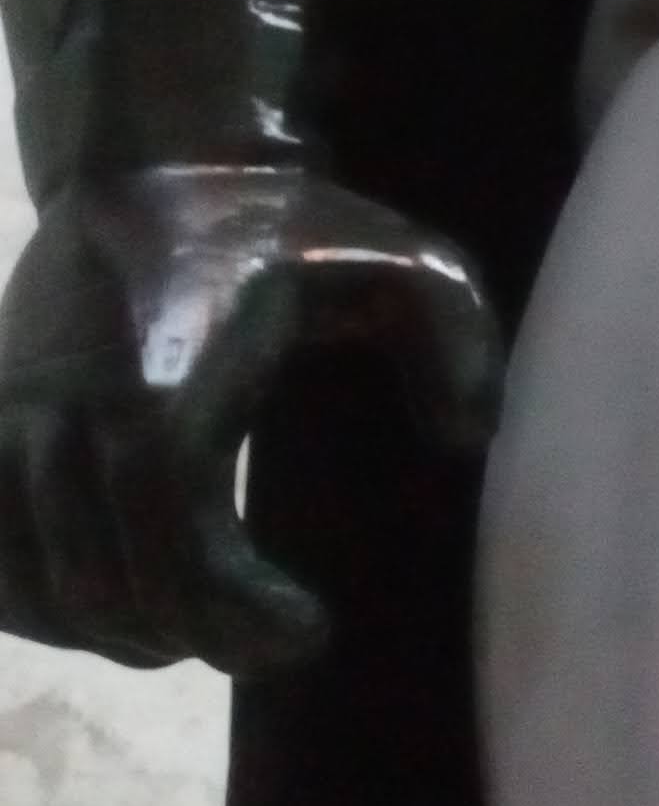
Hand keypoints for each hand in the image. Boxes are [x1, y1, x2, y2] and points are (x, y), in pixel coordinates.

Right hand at [0, 165, 496, 673]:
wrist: (156, 168)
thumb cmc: (291, 230)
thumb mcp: (406, 259)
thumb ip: (455, 340)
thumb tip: (465, 438)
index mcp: (163, 374)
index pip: (170, 529)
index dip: (229, 608)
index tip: (309, 632)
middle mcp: (62, 408)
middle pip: (101, 582)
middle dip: (191, 637)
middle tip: (269, 637)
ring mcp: (3, 422)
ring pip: (34, 589)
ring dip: (119, 636)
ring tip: (203, 631)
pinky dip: (43, 612)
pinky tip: (118, 611)